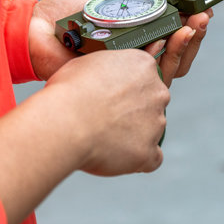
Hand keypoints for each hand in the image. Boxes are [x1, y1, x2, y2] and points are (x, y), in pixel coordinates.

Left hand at [30, 0, 212, 84]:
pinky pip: (145, 78)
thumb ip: (135, 3)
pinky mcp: (115, 88)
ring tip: (193, 26)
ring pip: (167, 71)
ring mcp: (125, 78)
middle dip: (192, 38)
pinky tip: (172, 37)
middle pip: (174, 59)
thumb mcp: (108, 1)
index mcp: (133, 43)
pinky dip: (162, 58)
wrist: (38, 30)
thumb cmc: (67, 16)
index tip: (203, 11)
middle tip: (203, 18)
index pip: (169, 42)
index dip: (188, 29)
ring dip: (184, 47)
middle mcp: (133, 63)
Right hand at [45, 49, 168, 174]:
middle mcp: (158, 93)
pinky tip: (114, 156)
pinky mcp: (149, 151)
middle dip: (134, 112)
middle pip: (152, 103)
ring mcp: (157, 123)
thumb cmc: (69, 91)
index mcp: (144, 66)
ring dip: (133, 135)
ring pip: (151, 131)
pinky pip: (151, 158)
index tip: (109, 96)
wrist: (65, 123)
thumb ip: (108, 68)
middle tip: (105, 118)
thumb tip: (105, 77)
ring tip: (102, 138)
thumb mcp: (88, 63)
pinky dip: (136, 160)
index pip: (145, 77)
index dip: (125, 89)